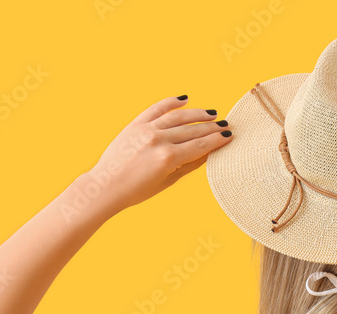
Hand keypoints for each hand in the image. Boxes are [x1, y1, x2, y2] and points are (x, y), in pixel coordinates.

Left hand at [88, 95, 232, 210]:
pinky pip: (156, 109)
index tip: (230, 135)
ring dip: (197, 113)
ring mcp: (146, 130)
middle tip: (226, 124)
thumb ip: (188, 165)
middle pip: (192, 130)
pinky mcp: (135, 124)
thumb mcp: (167, 181)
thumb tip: (208, 153)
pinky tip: (184, 99)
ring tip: (211, 113)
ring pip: (177, 117)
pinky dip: (171, 102)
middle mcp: (158, 140)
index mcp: (168, 158)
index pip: (200, 145)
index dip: (217, 140)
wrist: (106, 186)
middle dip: (211, 127)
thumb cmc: (137, 190)